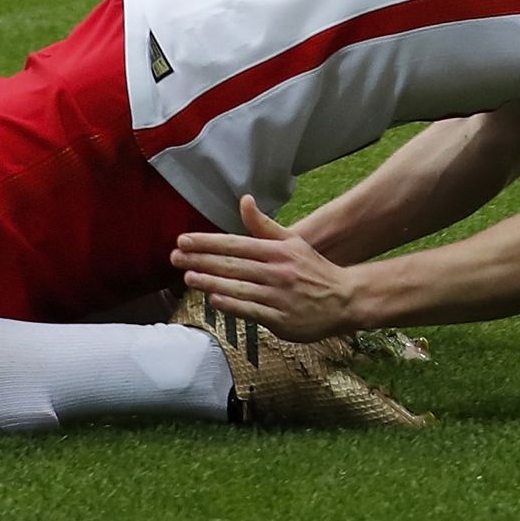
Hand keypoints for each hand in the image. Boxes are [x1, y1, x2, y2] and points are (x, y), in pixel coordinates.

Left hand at [170, 195, 358, 341]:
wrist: (345, 299)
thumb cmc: (314, 270)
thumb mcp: (293, 242)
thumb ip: (264, 225)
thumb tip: (244, 200)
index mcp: (277, 251)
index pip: (235, 244)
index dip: (207, 242)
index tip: (183, 240)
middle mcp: (276, 272)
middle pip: (232, 265)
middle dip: (200, 261)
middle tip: (174, 258)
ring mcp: (278, 296)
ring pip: (238, 288)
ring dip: (210, 282)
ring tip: (187, 277)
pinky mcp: (281, 319)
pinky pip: (251, 311)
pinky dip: (232, 305)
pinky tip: (214, 300)